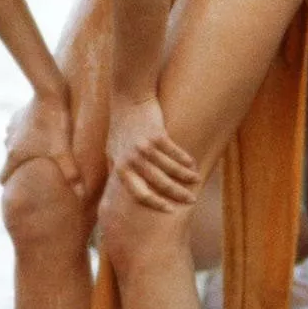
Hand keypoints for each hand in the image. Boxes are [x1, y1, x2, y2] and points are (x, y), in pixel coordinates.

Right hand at [0, 91, 85, 198]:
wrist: (50, 93)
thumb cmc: (55, 125)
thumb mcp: (63, 152)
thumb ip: (71, 174)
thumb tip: (81, 196)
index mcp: (15, 155)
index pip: (3, 177)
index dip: (10, 186)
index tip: (20, 190)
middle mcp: (8, 142)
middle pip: (11, 161)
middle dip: (21, 167)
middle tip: (38, 171)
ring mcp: (11, 127)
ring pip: (14, 144)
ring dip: (24, 149)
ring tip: (43, 151)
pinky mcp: (18, 114)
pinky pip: (19, 130)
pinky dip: (27, 134)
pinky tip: (43, 131)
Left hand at [107, 96, 199, 210]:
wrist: (129, 98)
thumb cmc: (120, 127)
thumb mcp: (111, 151)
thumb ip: (116, 171)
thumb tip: (117, 194)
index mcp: (120, 168)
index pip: (139, 194)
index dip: (156, 204)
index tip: (170, 210)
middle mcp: (132, 160)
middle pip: (159, 184)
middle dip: (177, 194)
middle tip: (191, 200)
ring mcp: (145, 147)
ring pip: (170, 169)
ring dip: (186, 176)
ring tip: (196, 181)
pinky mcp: (157, 135)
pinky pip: (175, 152)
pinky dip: (185, 160)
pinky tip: (192, 165)